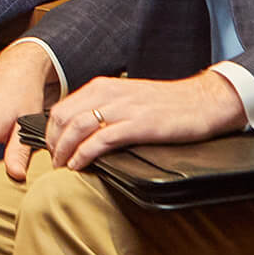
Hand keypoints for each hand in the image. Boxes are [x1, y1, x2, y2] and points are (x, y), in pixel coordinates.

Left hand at [45, 72, 245, 170]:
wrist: (202, 101)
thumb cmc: (167, 103)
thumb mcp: (128, 98)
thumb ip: (105, 108)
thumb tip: (82, 130)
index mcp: (104, 87)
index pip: (63, 108)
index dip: (51, 132)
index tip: (52, 149)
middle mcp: (109, 94)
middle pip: (63, 118)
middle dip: (53, 143)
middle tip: (54, 162)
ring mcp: (123, 109)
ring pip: (77, 128)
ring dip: (64, 151)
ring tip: (63, 167)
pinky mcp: (138, 125)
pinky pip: (100, 140)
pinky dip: (84, 155)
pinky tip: (80, 166)